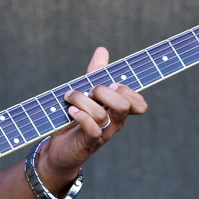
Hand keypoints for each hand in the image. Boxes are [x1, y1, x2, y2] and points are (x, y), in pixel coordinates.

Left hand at [36, 47, 147, 189]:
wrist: (59, 148)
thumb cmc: (75, 118)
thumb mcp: (86, 92)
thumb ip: (95, 73)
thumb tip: (103, 50)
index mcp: (118, 111)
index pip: (139, 104)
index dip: (130, 91)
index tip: (112, 83)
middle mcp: (115, 123)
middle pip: (124, 105)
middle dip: (105, 91)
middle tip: (90, 90)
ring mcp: (103, 134)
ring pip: (102, 114)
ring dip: (82, 100)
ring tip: (69, 97)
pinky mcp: (88, 143)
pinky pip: (93, 129)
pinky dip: (81, 116)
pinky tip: (71, 111)